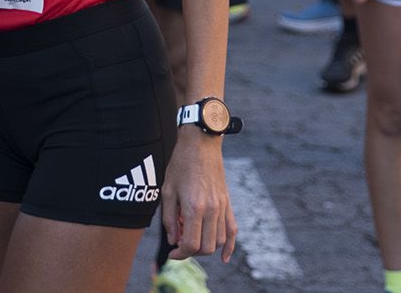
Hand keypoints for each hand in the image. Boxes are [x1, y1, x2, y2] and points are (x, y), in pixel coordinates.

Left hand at [160, 134, 237, 262]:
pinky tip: (224, 257)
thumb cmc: (180, 164)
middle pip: (206, 247)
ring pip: (218, 241)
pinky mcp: (228, 203)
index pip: (191, 244)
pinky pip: (232, 230)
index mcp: (194, 207)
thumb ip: (169, 219)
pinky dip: (230, 246)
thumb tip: (173, 241)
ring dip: (205, 247)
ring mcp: (222, 207)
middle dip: (192, 251)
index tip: (172, 253)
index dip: (180, 254)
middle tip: (180, 242)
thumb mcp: (167, 190)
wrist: (201, 143)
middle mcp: (212, 210)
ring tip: (192, 235)